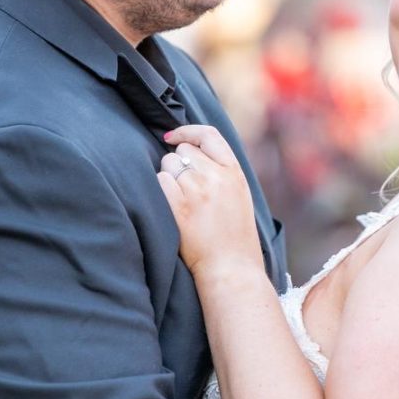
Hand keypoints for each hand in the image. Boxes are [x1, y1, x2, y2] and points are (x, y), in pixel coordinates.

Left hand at [159, 126, 261, 274]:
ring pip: (168, 165)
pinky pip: (160, 181)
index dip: (187, 131)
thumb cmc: (233, 235)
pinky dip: (161, 189)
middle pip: (183, 151)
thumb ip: (221, 170)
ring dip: (169, 177)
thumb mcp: (238, 194)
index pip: (208, 135)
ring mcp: (197, 191)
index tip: (172, 137)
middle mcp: (216, 176)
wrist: (231, 267)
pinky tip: (170, 206)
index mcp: (234, 172)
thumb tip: (192, 151)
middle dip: (179, 164)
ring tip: (181, 201)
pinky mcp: (179, 206)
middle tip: (185, 189)